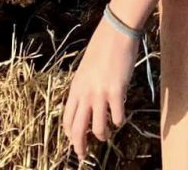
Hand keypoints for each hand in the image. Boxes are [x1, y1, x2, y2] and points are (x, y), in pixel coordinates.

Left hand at [62, 17, 137, 159]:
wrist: (116, 31)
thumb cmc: (102, 46)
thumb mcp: (86, 68)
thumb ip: (84, 87)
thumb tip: (87, 103)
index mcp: (75, 88)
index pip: (67, 119)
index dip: (69, 134)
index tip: (74, 141)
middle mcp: (85, 94)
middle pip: (77, 130)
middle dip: (80, 146)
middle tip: (83, 155)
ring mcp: (100, 94)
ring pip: (98, 128)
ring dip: (102, 135)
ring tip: (106, 135)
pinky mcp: (116, 91)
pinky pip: (117, 117)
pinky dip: (118, 121)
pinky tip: (120, 118)